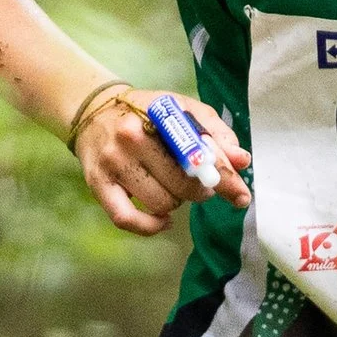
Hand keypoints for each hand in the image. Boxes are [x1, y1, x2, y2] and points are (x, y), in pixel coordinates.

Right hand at [75, 91, 251, 237]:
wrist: (94, 111)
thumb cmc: (147, 113)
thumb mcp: (183, 110)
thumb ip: (216, 134)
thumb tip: (242, 161)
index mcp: (158, 115)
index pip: (199, 154)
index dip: (225, 178)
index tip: (242, 196)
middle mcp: (131, 137)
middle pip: (182, 184)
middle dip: (199, 191)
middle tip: (198, 185)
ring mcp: (112, 163)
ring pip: (160, 203)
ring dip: (175, 202)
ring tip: (172, 187)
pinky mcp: (98, 184)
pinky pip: (127, 219)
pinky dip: (150, 226)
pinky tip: (162, 220)